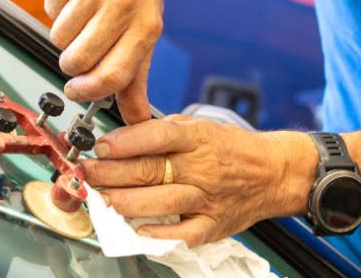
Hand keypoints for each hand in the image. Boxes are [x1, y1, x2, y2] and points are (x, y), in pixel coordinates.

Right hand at [45, 0, 164, 124]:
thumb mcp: (145, 32)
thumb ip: (136, 79)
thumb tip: (136, 121)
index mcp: (146, 27)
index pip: (113, 76)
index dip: (89, 91)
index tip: (75, 92)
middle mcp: (124, 5)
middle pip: (79, 61)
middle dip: (72, 64)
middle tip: (78, 52)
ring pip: (59, 37)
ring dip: (64, 35)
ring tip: (82, 17)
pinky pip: (49, 9)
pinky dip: (56, 8)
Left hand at [81, 115, 316, 246]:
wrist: (275, 172)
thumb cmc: (231, 149)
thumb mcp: (200, 127)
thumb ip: (164, 132)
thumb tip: (122, 138)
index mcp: (197, 138)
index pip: (154, 137)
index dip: (123, 142)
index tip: (100, 147)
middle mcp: (201, 167)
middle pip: (148, 170)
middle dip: (109, 173)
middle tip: (85, 174)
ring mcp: (208, 198)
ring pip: (160, 201)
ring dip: (125, 201)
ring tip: (102, 200)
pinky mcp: (213, 224)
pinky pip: (183, 234)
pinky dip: (160, 234)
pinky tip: (139, 230)